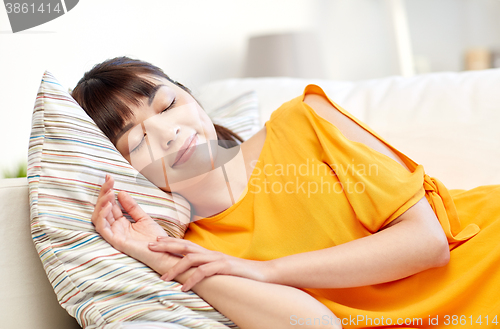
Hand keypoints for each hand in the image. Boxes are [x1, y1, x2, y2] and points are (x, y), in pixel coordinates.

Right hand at [92, 174, 179, 274]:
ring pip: (99, 218)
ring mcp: (114, 235)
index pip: (110, 205)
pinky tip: (108, 205)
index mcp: (121, 223)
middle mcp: (115, 228)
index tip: (110, 177)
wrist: (164, 251)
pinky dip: (102, 216)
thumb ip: (132, 207)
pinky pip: (103, 228)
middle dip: (103, 193)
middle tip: (108, 180)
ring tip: (108, 192)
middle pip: (102, 209)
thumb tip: (121, 192)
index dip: (108, 191)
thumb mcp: (143, 218)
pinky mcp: (116, 241)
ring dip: (101, 203)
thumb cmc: (155, 238)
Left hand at [148, 237, 271, 290]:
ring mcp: (218, 259)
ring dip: (176, 267)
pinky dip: (192, 279)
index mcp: (208, 253)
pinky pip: (205, 272)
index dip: (169, 241)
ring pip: (192, 259)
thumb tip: (191, 272)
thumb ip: (206, 268)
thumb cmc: (239, 273)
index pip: (186, 244)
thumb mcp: (219, 269)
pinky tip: (184, 287)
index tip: (154, 241)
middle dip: (166, 246)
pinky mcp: (225, 267)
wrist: (263, 274)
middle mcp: (211, 253)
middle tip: (149, 247)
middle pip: (185, 246)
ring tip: (164, 278)